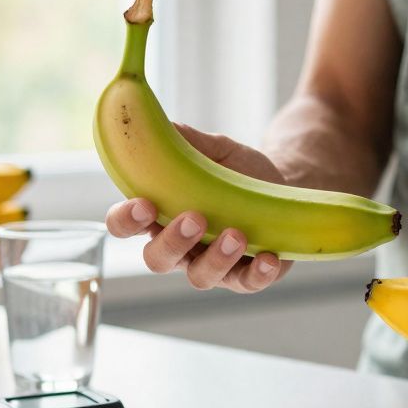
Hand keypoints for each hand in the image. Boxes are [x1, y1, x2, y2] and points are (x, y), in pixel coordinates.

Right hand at [104, 123, 292, 292]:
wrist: (283, 183)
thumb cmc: (237, 171)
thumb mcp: (215, 150)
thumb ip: (188, 140)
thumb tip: (163, 123)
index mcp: (160, 215)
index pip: (125, 226)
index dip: (126, 220)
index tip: (144, 204)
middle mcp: (181, 247)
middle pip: (157, 259)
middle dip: (173, 242)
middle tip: (195, 218)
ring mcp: (212, 265)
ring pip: (200, 277)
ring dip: (215, 259)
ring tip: (236, 234)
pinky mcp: (247, 274)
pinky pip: (247, 283)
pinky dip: (257, 274)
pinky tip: (268, 258)